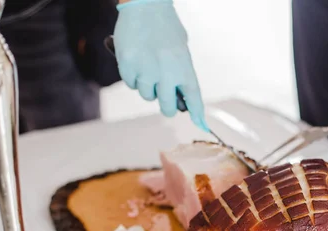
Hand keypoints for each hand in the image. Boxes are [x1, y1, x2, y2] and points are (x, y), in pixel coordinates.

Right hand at [114, 0, 207, 130]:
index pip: (193, 97)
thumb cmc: (165, 26)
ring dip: (148, 87)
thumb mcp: (180, 48)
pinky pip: (130, 83)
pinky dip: (132, 76)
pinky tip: (135, 60)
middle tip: (165, 100)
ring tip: (148, 66)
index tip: (200, 123)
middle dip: (167, 106)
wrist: (145, 5)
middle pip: (167, 107)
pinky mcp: (127, 67)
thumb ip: (180, 71)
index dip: (197, 112)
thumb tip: (177, 96)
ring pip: (147, 95)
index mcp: (184, 67)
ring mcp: (146, 71)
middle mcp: (166, 73)